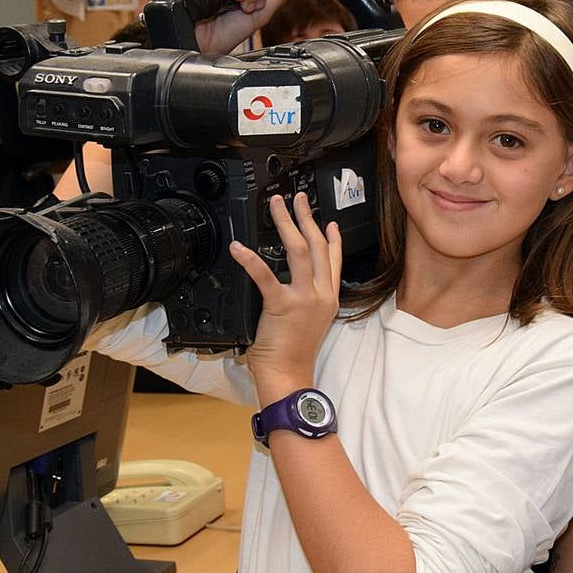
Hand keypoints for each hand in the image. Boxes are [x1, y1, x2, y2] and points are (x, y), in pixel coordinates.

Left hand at [229, 192, 341, 399]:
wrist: (288, 374)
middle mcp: (321, 293)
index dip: (332, 238)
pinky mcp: (282, 304)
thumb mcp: (311, 323)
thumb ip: (308, 301)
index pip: (333, 260)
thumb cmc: (294, 354)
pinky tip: (238, 248)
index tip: (329, 222)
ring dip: (287, 222)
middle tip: (297, 199)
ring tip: (277, 206)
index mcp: (328, 298)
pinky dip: (250, 259)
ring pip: (298, 249)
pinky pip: (265, 275)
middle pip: (317, 246)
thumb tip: (294, 284)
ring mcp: (304, 297)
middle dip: (307, 217)